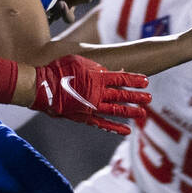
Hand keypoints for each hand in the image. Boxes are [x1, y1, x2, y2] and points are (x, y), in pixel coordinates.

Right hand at [31, 55, 149, 134]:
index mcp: (97, 78)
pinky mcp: (84, 118)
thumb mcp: (79, 61)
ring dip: (131, 111)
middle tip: (149, 98)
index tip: (146, 81)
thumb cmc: (58, 70)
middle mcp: (98, 94)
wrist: (42, 88)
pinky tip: (126, 130)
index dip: (135, 80)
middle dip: (137, 97)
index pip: (122, 79)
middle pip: (122, 95)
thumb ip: (96, 66)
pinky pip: (103, 124)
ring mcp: (92, 107)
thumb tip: (110, 71)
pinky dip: (115, 127)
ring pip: (116, 110)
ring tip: (143, 113)